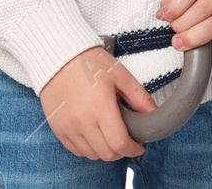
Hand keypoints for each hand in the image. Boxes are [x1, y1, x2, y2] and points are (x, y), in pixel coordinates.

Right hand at [37, 45, 156, 160]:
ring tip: (109, 136)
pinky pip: (76, 150)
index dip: (133, 150)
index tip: (139, 147)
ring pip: (91, 155)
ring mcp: (68, 127)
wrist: (59, 57)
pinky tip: (93, 134)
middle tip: (126, 140)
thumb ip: (139, 97)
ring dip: (104, 151)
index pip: (119, 144)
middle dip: (121, 151)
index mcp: (100, 107)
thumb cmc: (90, 63)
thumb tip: (153, 114)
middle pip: (107, 154)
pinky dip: (88, 148)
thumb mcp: (120, 75)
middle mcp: (82, 121)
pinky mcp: (58, 128)